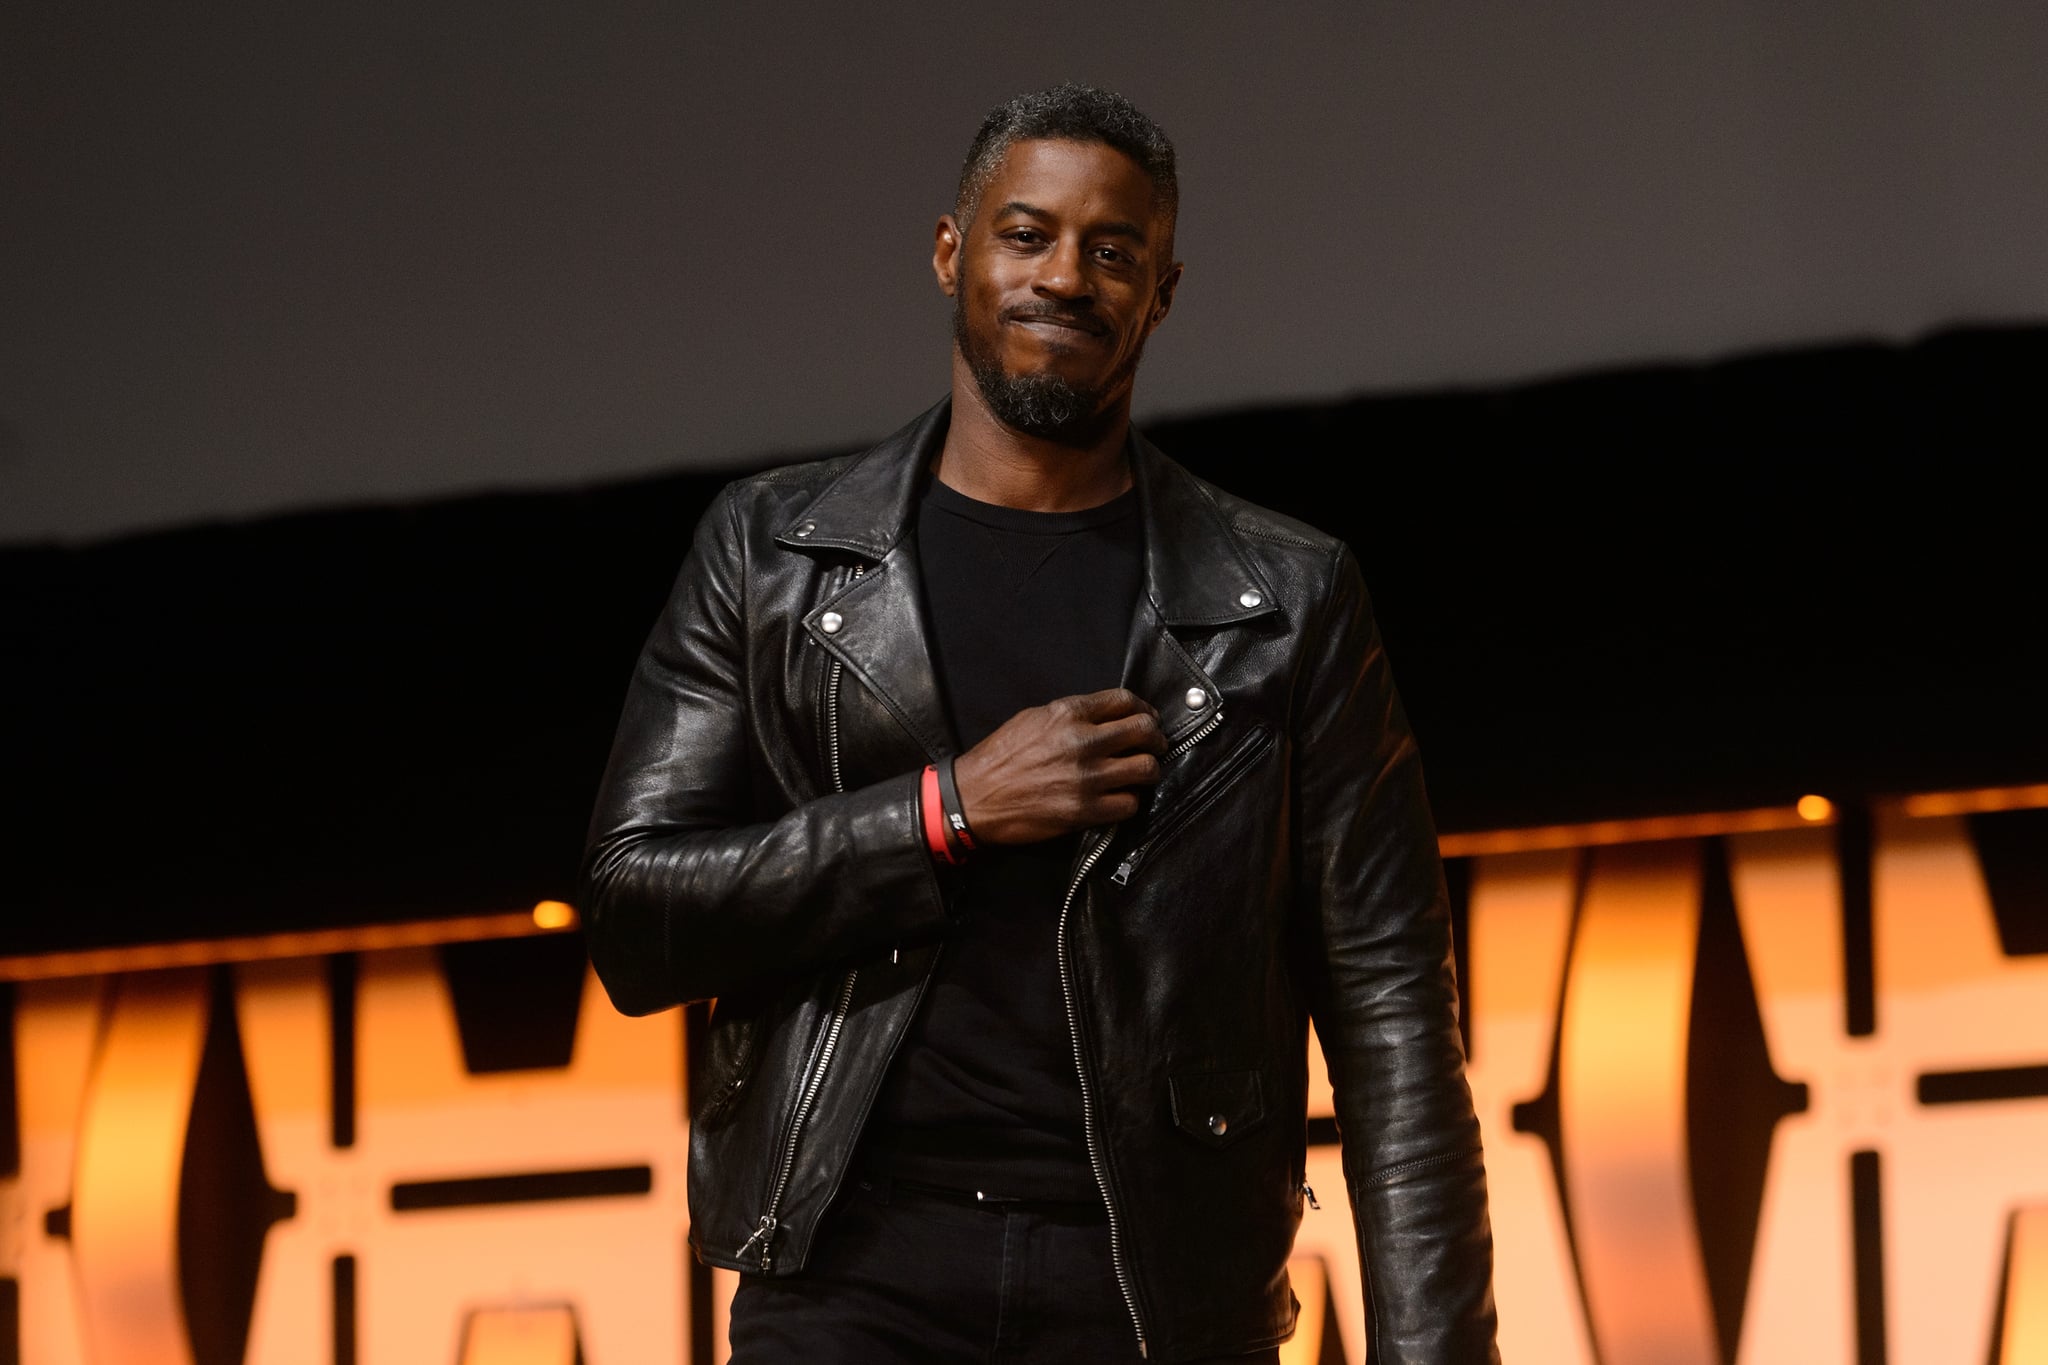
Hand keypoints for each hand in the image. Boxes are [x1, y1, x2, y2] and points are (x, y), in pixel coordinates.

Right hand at [952, 688, 1165, 844]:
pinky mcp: (1085, 811)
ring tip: (1139, 774)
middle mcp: (1082, 742)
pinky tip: (1119, 798)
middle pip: (1144, 731)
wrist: (974, 798)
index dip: (1143, 709)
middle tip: (1154, 745)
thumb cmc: (999, 758)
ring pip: (1146, 769)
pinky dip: (1129, 801)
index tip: (1147, 718)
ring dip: (1147, 771)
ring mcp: (1087, 778)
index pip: (1125, 701)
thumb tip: (1105, 717)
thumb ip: (1071, 715)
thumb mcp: (1032, 718)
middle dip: (1155, 738)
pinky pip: (1130, 804)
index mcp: (1067, 713)